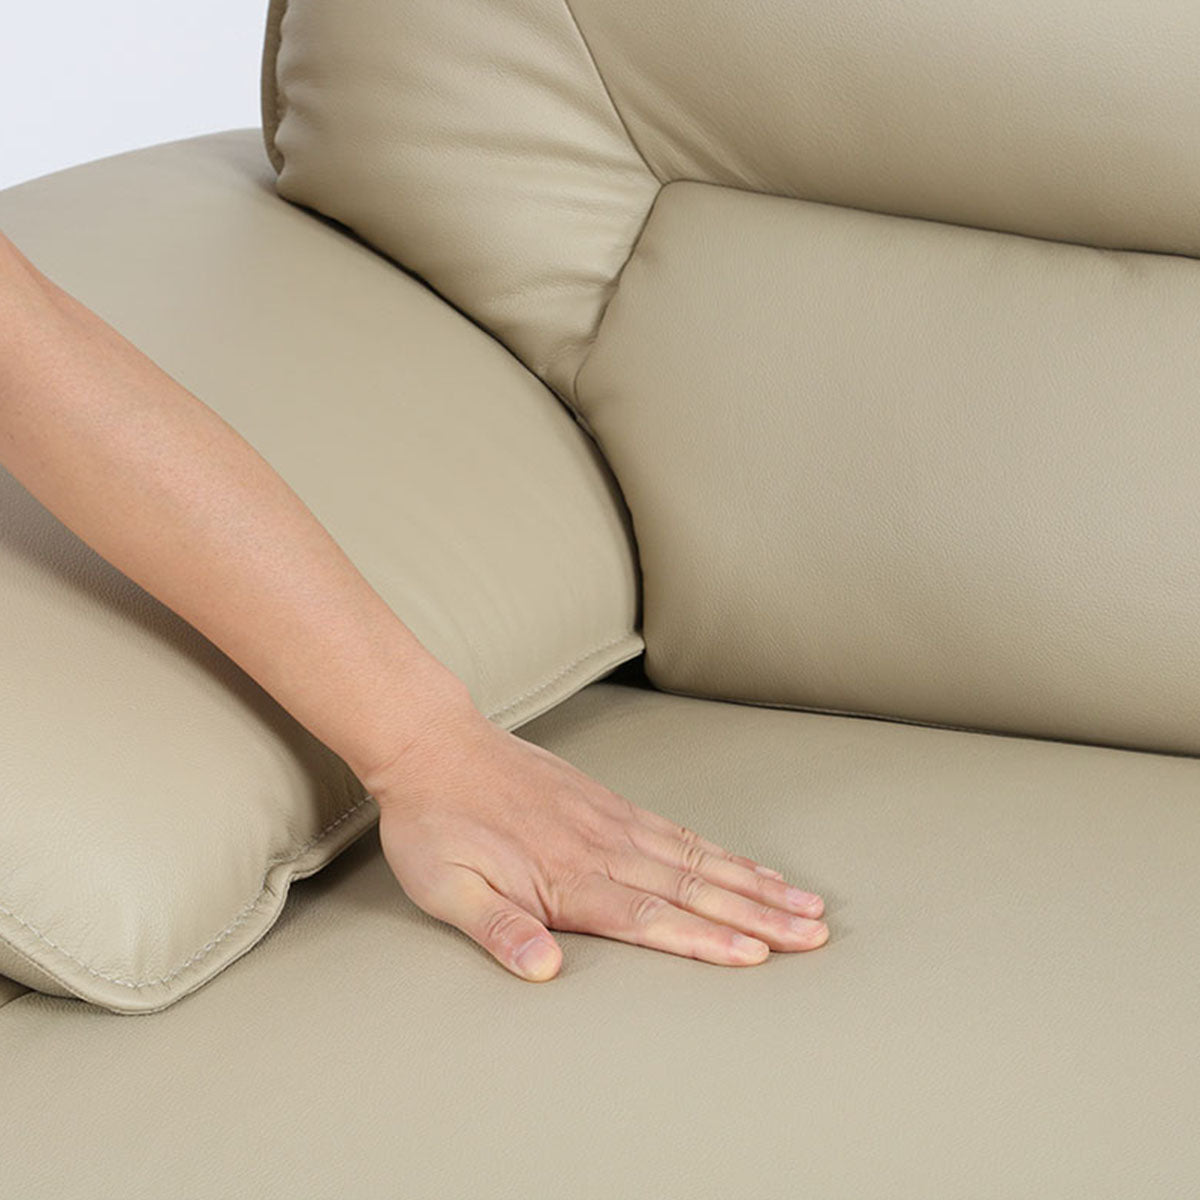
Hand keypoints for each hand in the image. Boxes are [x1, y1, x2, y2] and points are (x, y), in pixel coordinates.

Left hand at [372, 703, 828, 980]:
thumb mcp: (445, 888)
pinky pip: (679, 831)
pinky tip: (749, 866)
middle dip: (758, 915)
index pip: (650, 917)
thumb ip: (498, 929)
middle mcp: (602, 848)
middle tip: (813, 935)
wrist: (436, 745)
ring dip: (755, 884)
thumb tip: (544, 971)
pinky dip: (722, 852)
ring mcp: (612, 821)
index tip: (759, 955)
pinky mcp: (611, 803)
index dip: (706, 940)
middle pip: (694, 888)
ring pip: (699, 858)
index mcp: (567, 878)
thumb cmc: (436, 824)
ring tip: (806, 904)